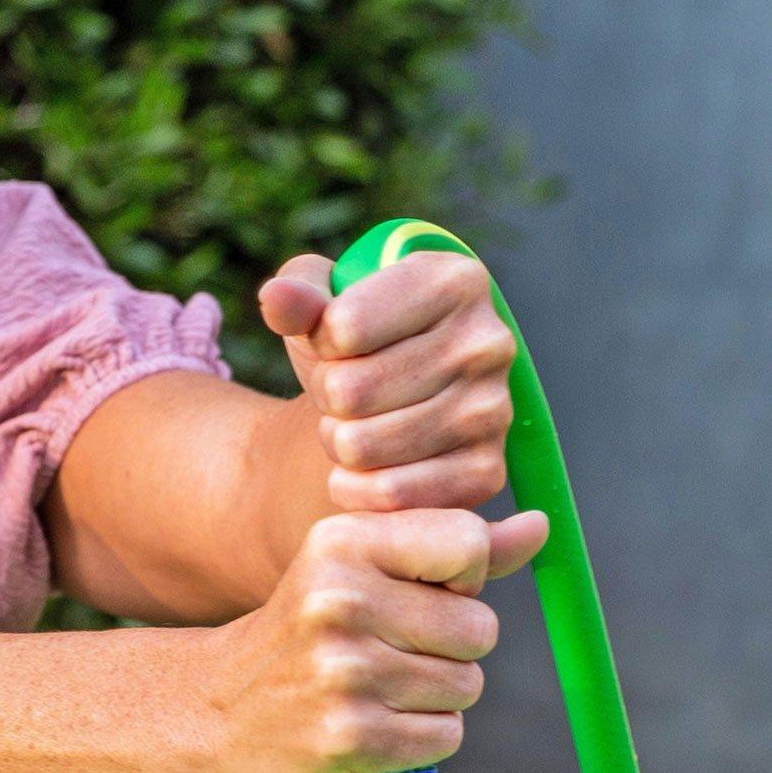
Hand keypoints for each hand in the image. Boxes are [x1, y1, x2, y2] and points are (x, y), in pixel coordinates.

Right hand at [196, 507, 549, 772]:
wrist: (217, 708)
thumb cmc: (314, 628)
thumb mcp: (364, 567)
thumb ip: (452, 545)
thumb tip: (541, 527)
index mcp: (344, 542)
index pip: (468, 543)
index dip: (463, 579)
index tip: (422, 592)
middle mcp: (341, 600)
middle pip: (479, 626)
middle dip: (453, 647)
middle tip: (392, 651)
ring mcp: (344, 672)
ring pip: (467, 685)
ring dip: (437, 696)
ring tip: (377, 688)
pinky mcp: (351, 737)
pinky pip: (445, 736)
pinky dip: (422, 738)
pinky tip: (374, 724)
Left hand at [258, 249, 520, 518]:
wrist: (393, 408)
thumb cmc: (357, 343)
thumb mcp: (322, 305)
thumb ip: (297, 295)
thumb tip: (277, 298)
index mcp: (457, 280)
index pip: (345, 326)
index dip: (320, 341)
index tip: (337, 341)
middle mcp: (489, 342)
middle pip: (350, 391)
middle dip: (328, 396)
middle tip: (344, 392)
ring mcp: (494, 411)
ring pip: (361, 445)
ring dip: (338, 441)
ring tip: (355, 424)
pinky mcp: (487, 472)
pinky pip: (387, 492)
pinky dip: (355, 488)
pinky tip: (365, 469)